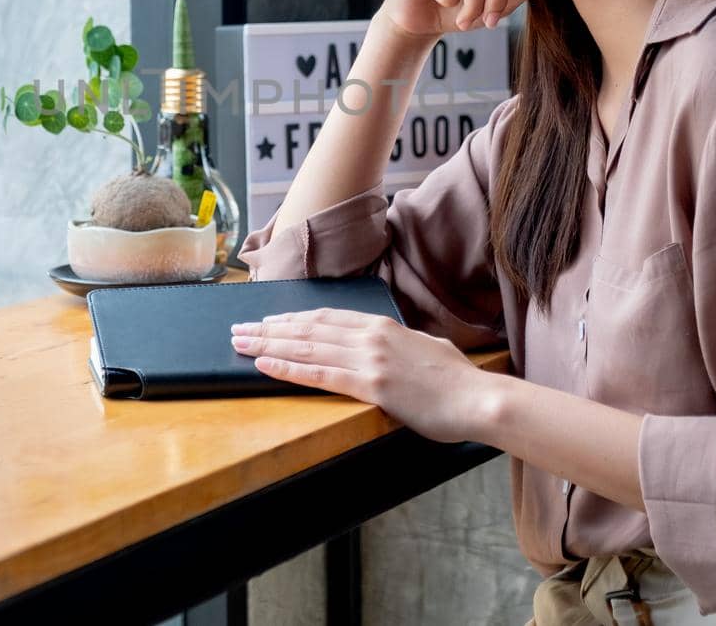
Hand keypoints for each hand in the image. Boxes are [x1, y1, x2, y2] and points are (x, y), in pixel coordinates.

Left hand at [230, 308, 492, 443]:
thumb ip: (399, 342)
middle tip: (237, 329)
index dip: (292, 318)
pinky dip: (288, 369)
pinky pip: (320, 375)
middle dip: (268, 328)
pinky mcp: (371, 385)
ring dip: (268, 345)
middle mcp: (371, 336)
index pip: (326, 317)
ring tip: (240, 344)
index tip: (267, 319)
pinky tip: (265, 366)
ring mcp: (370, 359)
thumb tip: (389, 345)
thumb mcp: (425, 347)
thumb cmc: (456, 380)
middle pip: (308, 328)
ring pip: (306, 347)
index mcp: (383, 325)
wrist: (478, 398)